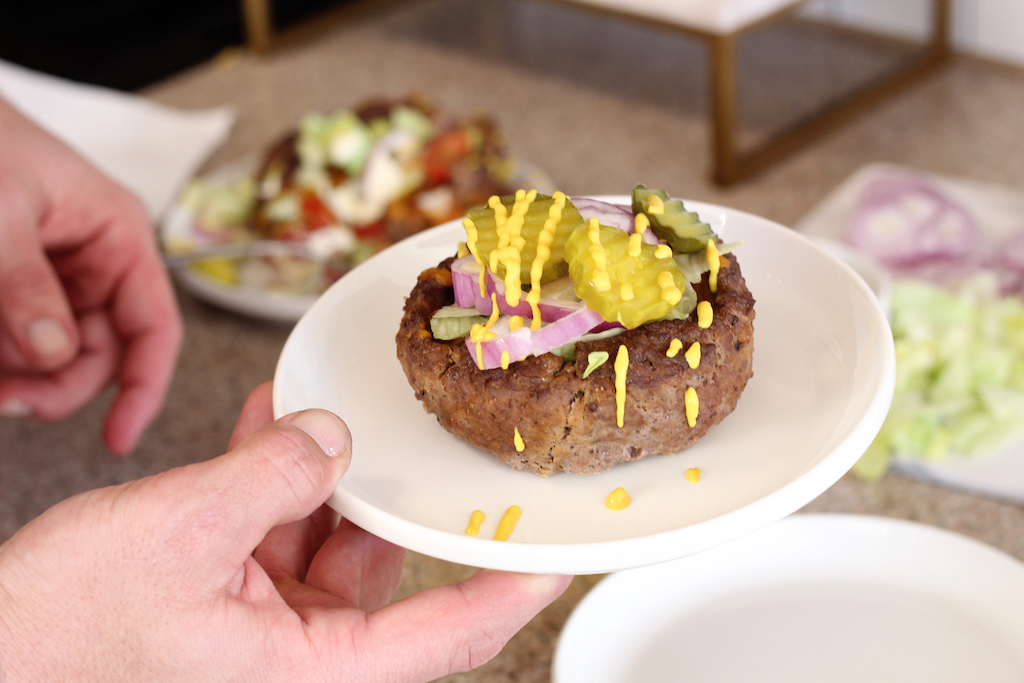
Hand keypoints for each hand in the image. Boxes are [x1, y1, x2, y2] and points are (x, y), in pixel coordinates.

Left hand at [0, 97, 181, 452]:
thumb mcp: (0, 211)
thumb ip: (25, 286)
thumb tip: (52, 354)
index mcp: (118, 235)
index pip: (155, 326)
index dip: (145, 386)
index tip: (119, 436)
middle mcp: (96, 260)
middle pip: (101, 352)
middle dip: (56, 383)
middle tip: (7, 400)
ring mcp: (56, 275)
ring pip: (55, 353)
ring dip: (20, 372)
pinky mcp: (17, 284)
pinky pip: (19, 337)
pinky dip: (2, 355)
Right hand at [0, 382, 570, 681]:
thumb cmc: (60, 635)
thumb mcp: (178, 533)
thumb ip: (269, 476)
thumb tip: (326, 438)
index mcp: (308, 670)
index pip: (442, 633)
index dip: (506, 592)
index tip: (554, 559)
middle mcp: (298, 655)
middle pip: (380, 565)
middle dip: (381, 492)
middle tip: (413, 434)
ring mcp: (263, 626)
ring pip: (324, 538)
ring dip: (319, 473)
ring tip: (319, 413)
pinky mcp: (229, 597)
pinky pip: (273, 531)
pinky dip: (273, 480)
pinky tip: (273, 424)